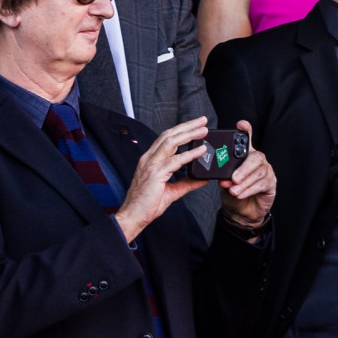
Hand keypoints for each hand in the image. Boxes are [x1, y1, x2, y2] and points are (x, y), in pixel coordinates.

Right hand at [113, 116, 209, 242]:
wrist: (133, 216)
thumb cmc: (147, 204)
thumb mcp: (172, 191)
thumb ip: (187, 183)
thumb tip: (202, 178)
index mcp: (150, 160)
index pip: (166, 139)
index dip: (181, 130)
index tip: (196, 126)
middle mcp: (149, 159)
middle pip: (169, 135)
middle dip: (187, 126)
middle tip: (203, 120)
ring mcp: (151, 165)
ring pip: (170, 142)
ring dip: (189, 134)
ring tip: (204, 131)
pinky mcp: (155, 174)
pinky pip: (175, 161)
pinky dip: (189, 154)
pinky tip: (201, 151)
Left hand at [218, 120, 275, 228]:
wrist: (241, 212)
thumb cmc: (233, 192)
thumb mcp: (224, 182)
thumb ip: (224, 178)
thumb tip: (223, 178)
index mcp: (245, 155)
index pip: (247, 139)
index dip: (246, 131)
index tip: (241, 124)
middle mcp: (257, 160)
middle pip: (256, 157)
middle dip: (244, 168)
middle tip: (233, 178)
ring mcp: (266, 171)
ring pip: (258, 172)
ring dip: (244, 182)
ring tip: (233, 190)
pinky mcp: (271, 183)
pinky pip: (262, 184)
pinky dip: (249, 190)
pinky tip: (240, 194)